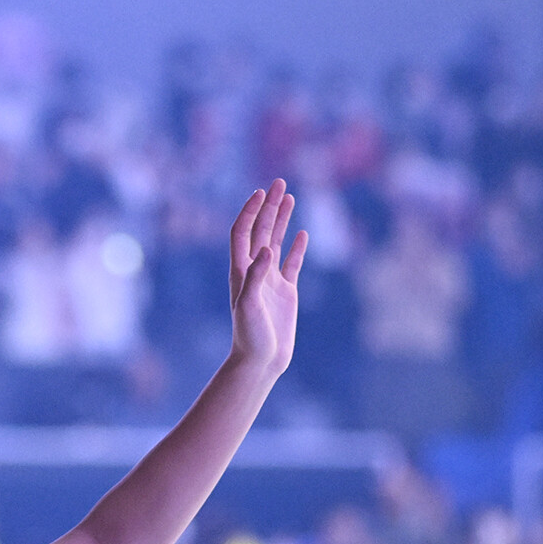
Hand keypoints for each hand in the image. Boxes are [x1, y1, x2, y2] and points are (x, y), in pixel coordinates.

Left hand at [228, 178, 309, 374]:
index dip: (250, 211)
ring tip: (290, 196)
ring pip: (276, 242)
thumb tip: (266, 249)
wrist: (261, 361)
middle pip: (260, 230)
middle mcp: (254, 271)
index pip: (243, 232)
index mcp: (240, 271)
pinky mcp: (285, 293)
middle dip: (268, 206)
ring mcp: (270, 281)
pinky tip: (302, 233)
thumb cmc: (250, 336)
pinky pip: (292, 264)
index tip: (261, 192)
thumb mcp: (249, 306)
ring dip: (281, 219)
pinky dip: (296, 247)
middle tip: (279, 182)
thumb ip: (255, 277)